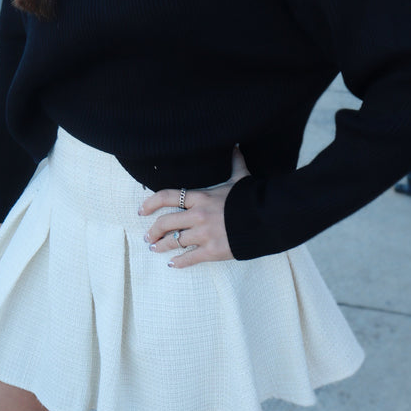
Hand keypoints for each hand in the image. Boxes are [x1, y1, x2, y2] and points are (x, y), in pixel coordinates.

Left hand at [139, 147, 249, 268]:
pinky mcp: (213, 250)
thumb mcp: (240, 179)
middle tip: (148, 236)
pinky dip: (179, 262)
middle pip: (165, 223)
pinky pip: (190, 258)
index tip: (142, 210)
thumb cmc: (252, 198)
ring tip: (155, 249)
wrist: (268, 218)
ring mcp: (204, 234)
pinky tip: (172, 264)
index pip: (167, 196)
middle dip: (153, 231)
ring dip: (161, 247)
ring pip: (174, 242)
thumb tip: (235, 146)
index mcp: (201, 196)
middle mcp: (198, 215)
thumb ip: (234, 163)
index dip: (150, 203)